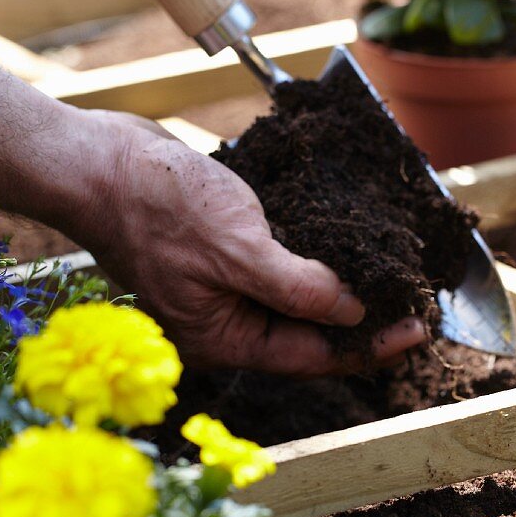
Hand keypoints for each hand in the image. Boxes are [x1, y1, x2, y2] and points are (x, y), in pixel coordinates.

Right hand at [80, 114, 425, 374]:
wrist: (98, 162)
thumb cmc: (155, 206)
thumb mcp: (237, 250)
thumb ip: (298, 289)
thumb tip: (354, 313)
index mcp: (223, 338)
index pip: (312, 354)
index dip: (368, 345)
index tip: (417, 330)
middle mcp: (225, 320)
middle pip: (307, 333)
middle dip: (361, 320)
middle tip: (415, 302)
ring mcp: (222, 285)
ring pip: (295, 298)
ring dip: (341, 287)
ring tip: (391, 274)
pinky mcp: (221, 251)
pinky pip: (277, 263)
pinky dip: (312, 257)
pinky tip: (343, 243)